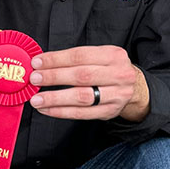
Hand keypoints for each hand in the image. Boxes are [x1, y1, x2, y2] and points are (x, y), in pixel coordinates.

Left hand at [27, 45, 149, 120]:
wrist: (134, 87)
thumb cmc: (108, 69)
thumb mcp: (100, 56)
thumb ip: (75, 58)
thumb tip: (42, 63)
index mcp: (113, 55)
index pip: (80, 56)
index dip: (56, 59)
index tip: (37, 62)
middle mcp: (118, 74)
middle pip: (81, 76)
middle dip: (54, 77)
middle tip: (35, 79)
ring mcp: (116, 94)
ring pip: (81, 97)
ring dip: (55, 98)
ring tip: (37, 99)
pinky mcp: (110, 111)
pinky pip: (82, 113)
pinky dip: (61, 112)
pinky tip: (47, 109)